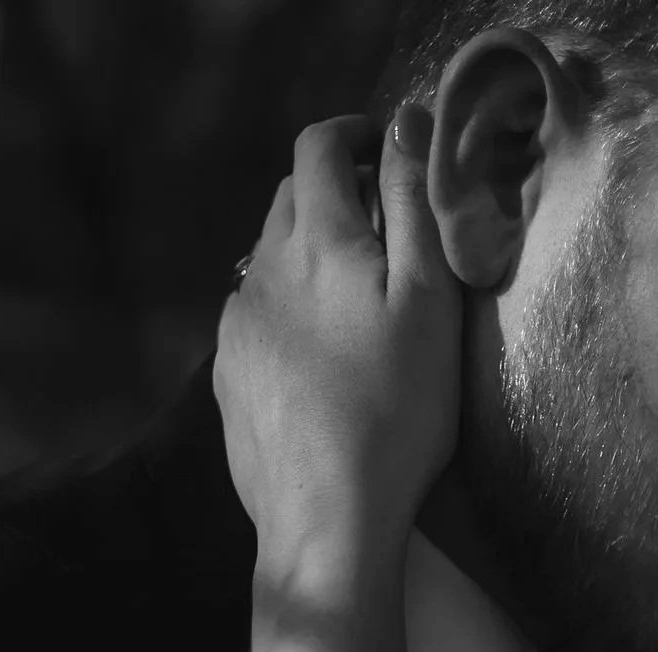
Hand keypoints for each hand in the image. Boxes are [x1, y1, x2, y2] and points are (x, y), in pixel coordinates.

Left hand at [214, 108, 459, 601]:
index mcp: (314, 242)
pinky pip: (259, 317)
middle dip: (336, 193)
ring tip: (360, 301)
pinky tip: (326, 358)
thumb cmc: (396, 414)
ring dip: (312, 256)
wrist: (324, 522)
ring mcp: (235, 327)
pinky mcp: (228, 376)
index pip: (317, 148)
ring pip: (271, 260)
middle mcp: (260, 271)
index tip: (388, 151)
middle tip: (388, 225)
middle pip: (290, 199)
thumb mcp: (429, 303)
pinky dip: (292, 310)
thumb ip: (417, 207)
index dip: (354, 135)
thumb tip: (407, 124)